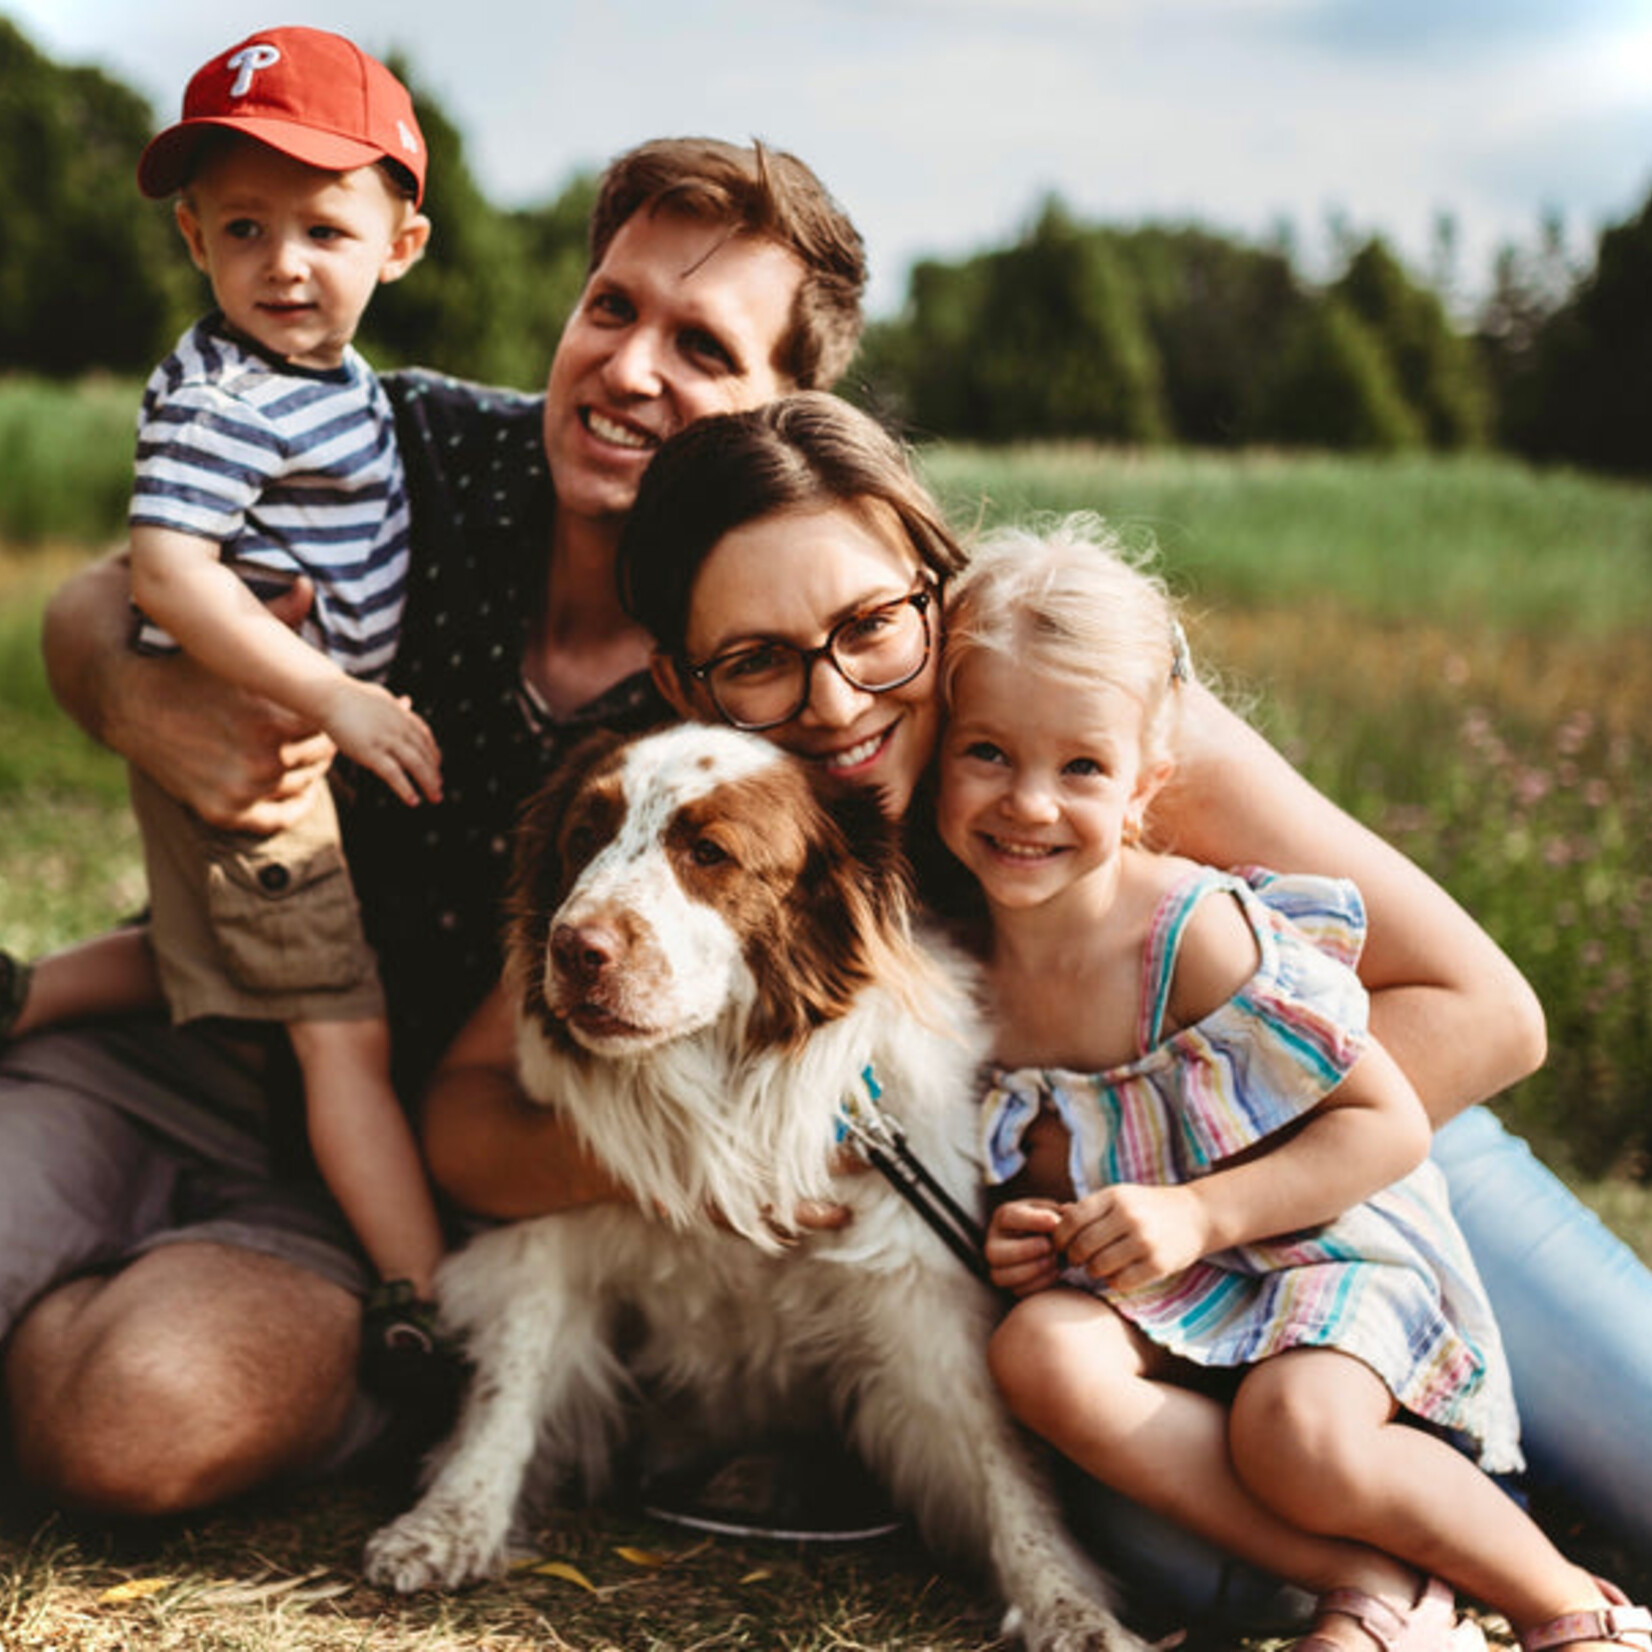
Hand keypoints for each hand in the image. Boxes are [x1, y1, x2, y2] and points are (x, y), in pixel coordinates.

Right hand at [106, 576, 335, 832]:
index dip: (330, 718)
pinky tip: (293, 787)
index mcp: (273, 715)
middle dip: (319, 742)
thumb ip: (276, 619)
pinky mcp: (224, 812)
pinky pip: (279, 817)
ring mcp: (243, 789)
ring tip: (295, 750)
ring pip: (304, 784)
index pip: (331, 727)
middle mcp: (263, 757)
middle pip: (321, 756)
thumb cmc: (185, 665)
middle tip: (312, 731)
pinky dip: (292, 805)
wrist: (124, 700)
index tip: (326, 712)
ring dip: (305, 769)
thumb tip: (307, 586)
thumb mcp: (228, 645)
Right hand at [320, 679, 442, 806]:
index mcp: (402, 715)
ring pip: (416, 764)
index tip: (437, 764)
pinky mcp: (371, 752)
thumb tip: (407, 701)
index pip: (425, 736)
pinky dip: (406, 788)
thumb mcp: (380, 698)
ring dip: (428, 783)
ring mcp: (387, 740)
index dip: (433, 752)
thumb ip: (396, 705)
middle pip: (424, 753)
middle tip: (439, 788)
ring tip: (435, 797)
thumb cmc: (349, 697)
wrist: (329, 696)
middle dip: (434, 772)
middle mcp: (399, 728)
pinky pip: (394, 774)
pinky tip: (413, 800)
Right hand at [985, 1198, 1063, 1295]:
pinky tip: (1054, 1271)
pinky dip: (1040, 1283)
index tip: (1055, 1223)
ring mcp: (998, 1266)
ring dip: (1034, 1269)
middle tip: (1051, 1246)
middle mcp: (993, 1242)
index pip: (1009, 1217)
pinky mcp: (1009, 1285)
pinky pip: (1018, 1290)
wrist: (1046, 1240)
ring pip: (1002, 1276)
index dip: (1034, 1221)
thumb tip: (1066, 1217)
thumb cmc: (1048, 1223)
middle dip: (1029, 1250)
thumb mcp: (1051, 1210)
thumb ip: (1059, 1212)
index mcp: (1004, 1217)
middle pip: (996, 1252)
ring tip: (1054, 1259)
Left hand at [1055, 1183, 1209, 1291]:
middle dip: (1073, 1257)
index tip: (1060, 1245)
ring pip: (1099, 1266)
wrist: (1196, 1215)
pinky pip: (1121, 1282)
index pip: (1072, 1219)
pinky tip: (1118, 1274)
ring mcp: (1144, 1241)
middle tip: (1077, 1259)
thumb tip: (1054, 1219)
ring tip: (1098, 1266)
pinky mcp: (1158, 1264)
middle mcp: (1129, 1216)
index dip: (1059, 1236)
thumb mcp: (1119, 1197)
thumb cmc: (1148, 1207)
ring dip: (1093, 1271)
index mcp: (1114, 1196)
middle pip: (1082, 1245)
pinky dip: (1113, 1281)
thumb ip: (1089, 1208)